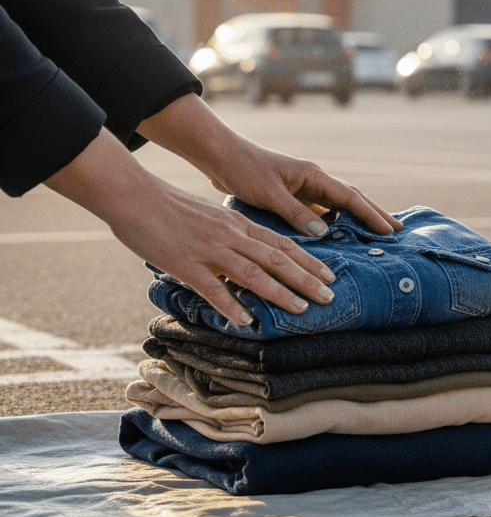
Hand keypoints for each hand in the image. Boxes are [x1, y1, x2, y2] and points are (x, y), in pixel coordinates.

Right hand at [45, 129, 337, 326]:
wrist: (134, 195)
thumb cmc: (169, 207)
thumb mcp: (211, 217)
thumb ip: (230, 233)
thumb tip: (247, 252)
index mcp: (238, 224)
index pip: (282, 243)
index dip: (308, 261)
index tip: (329, 275)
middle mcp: (230, 235)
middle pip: (277, 259)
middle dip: (306, 279)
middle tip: (329, 297)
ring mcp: (209, 249)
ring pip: (253, 273)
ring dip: (279, 293)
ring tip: (301, 310)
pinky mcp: (185, 263)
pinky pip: (212, 287)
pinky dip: (231, 305)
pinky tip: (246, 321)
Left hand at [138, 94, 402, 236]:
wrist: (221, 157)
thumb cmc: (243, 170)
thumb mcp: (269, 194)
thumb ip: (296, 213)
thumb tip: (323, 232)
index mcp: (313, 176)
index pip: (350, 198)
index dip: (370, 215)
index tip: (389, 230)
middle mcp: (314, 180)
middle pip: (351, 199)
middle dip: (374, 214)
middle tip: (396, 231)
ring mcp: (305, 187)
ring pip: (339, 205)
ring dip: (358, 218)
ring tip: (376, 233)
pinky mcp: (294, 194)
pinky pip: (322, 210)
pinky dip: (336, 221)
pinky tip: (340, 233)